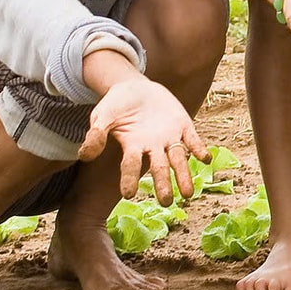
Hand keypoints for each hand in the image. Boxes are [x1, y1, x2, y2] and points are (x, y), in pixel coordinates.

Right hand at [77, 75, 208, 203]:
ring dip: (183, 176)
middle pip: (159, 168)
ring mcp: (168, 137)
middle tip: (166, 202)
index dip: (128, 179)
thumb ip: (96, 134)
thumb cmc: (115, 106)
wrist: (135, 87)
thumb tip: (85, 155)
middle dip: (162, 184)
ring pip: (178, 159)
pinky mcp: (183, 125)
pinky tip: (205, 159)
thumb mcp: (102, 116)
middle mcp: (152, 146)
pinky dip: (199, 149)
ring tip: (188, 194)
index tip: (128, 194)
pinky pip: (192, 140)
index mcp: (132, 146)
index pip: (130, 166)